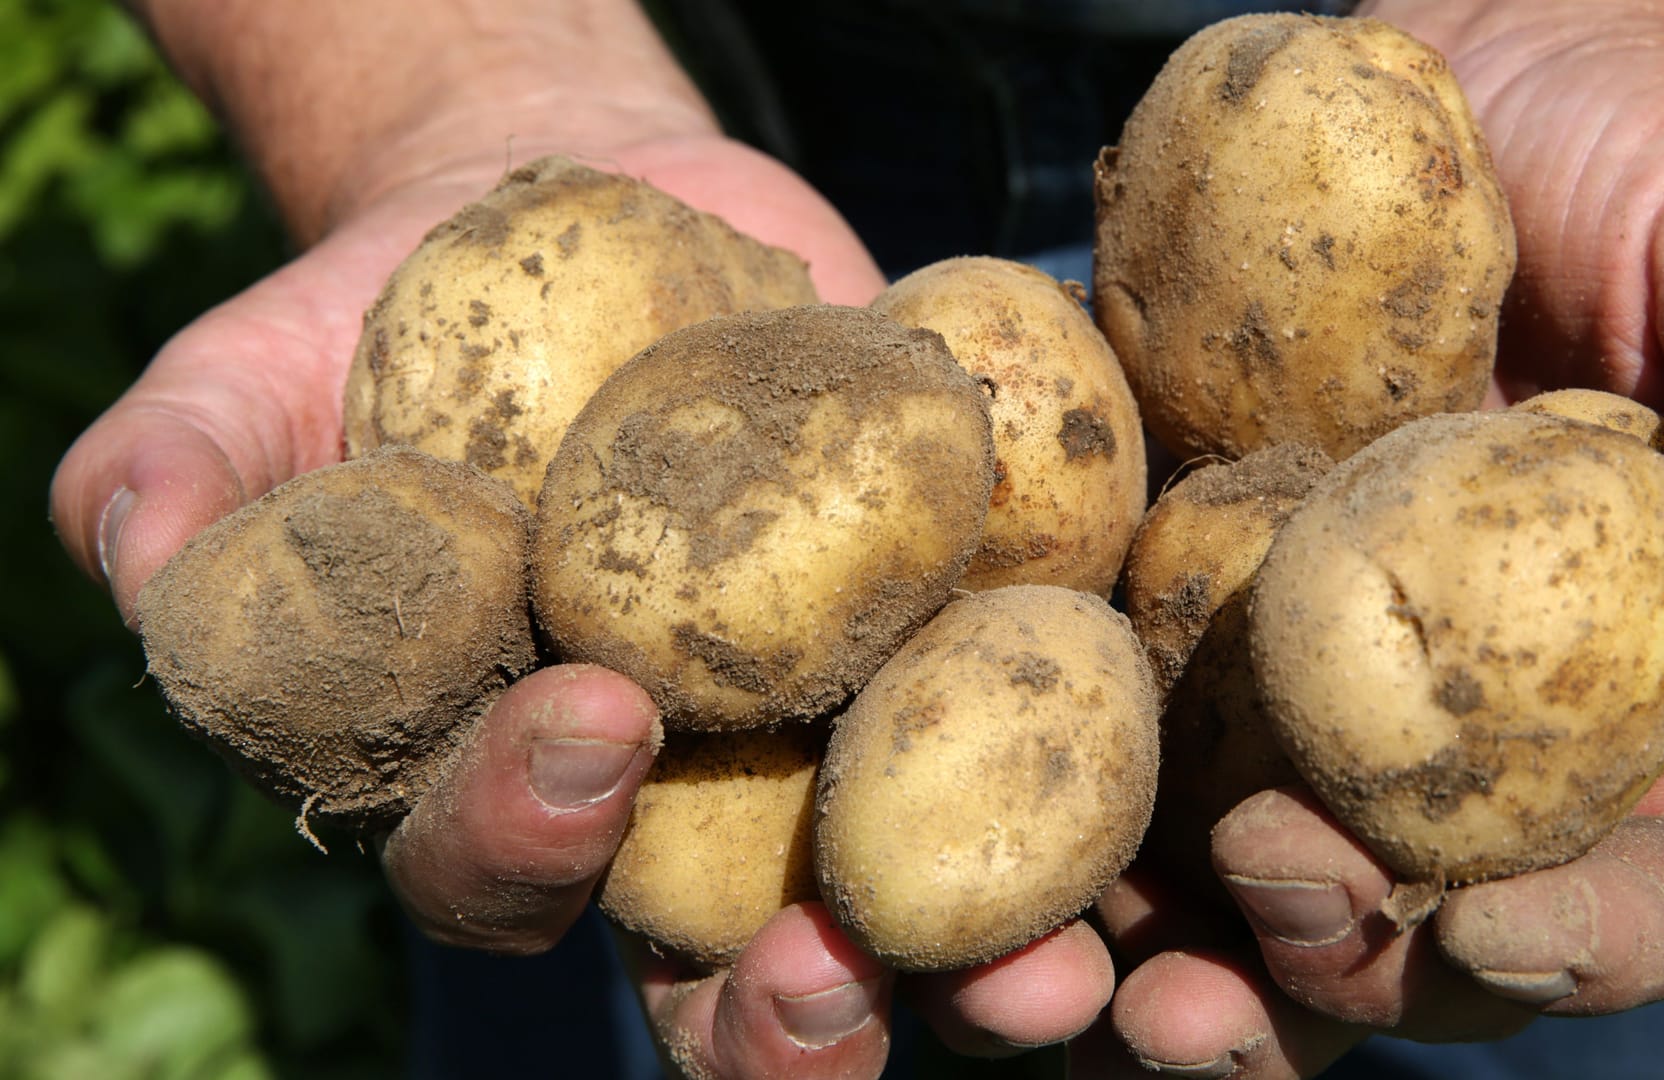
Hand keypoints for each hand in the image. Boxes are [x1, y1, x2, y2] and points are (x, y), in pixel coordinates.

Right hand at [46, 80, 1111, 1077]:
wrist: (583, 223)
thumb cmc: (385, 320)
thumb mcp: (248, 380)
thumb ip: (179, 482)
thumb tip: (133, 555)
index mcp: (498, 783)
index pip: (500, 863)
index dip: (529, 830)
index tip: (585, 726)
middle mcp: (677, 808)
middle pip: (725, 967)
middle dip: (784, 1011)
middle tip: (838, 980)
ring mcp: (828, 740)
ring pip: (906, 902)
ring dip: (980, 966)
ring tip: (1059, 975)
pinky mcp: (953, 648)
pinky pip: (1033, 740)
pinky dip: (1104, 793)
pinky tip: (1174, 796)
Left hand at [1090, 0, 1663, 1072]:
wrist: (1453, 100)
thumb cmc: (1639, 167)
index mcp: (1651, 703)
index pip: (1662, 886)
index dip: (1594, 945)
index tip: (1493, 931)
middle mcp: (1471, 736)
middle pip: (1412, 937)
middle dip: (1311, 984)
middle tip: (1210, 992)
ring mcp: (1310, 692)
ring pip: (1237, 889)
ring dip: (1147, 963)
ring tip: (1060, 992)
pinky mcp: (1177, 616)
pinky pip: (1111, 738)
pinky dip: (1039, 811)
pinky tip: (954, 841)